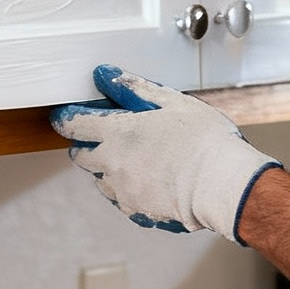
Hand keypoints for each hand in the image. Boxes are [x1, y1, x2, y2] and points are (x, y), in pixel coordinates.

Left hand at [50, 65, 279, 241]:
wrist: (224, 185)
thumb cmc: (203, 140)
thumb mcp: (170, 101)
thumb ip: (132, 88)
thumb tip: (104, 76)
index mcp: (117, 133)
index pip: (74, 125)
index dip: (66, 118)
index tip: (65, 115)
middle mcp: (113, 165)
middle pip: (81, 155)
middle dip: (87, 144)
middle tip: (108, 135)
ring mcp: (124, 192)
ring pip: (101, 179)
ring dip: (108, 168)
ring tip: (138, 158)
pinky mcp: (138, 212)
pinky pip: (122, 199)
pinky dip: (129, 189)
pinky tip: (151, 181)